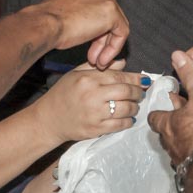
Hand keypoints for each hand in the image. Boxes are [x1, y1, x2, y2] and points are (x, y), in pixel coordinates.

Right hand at [28, 0, 129, 68]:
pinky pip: (121, 32)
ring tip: (97, 63)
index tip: (89, 47)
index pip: (98, 9)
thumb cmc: (48, 22)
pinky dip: (113, 48)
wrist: (45, 24)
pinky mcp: (111, 11)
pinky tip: (102, 60)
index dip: (95, 31)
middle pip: (108, 17)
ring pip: (115, 25)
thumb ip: (81, 16)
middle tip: (94, 58)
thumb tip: (87, 29)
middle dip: (101, 41)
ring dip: (106, 47)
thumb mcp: (66, 14)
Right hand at [32, 60, 146, 142]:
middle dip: (138, 92)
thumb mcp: (76, 74)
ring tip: (135, 105)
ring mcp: (95, 114)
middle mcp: (93, 95)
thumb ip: (100, 67)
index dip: (135, 78)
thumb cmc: (62, 94)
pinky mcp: (96, 129)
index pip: (118, 76)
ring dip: (135, 107)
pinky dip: (129, 121)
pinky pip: (120, 125)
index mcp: (88, 79)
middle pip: (125, 92)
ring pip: (126, 109)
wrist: (48, 120)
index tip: (145, 80)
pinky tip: (129, 118)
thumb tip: (122, 62)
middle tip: (141, 93)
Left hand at [148, 51, 192, 164]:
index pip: (154, 116)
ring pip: (177, 146)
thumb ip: (191, 76)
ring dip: (184, 139)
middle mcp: (169, 143)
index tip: (168, 104)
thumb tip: (177, 54)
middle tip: (185, 115)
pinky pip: (190, 160)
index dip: (159, 109)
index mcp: (167, 123)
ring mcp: (180, 159)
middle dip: (173, 124)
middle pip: (165, 132)